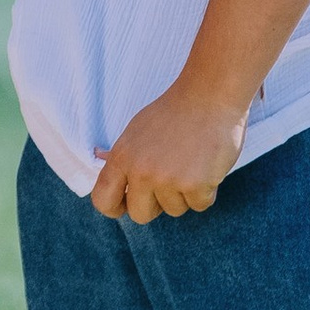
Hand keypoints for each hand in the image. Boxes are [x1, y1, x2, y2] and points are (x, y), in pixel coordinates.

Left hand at [90, 84, 248, 223]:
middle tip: (170, 181)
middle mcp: (141, 171)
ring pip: (174, 210)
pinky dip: (207, 190)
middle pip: (140, 214)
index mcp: (122, 157)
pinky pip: (200, 205)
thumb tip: (100, 158)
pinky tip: (208, 165)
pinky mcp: (195, 185)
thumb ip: (123, 153)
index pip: (103, 200)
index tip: (127, 205)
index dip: (115, 208)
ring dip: (185, 194)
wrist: (210, 95)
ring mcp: (168, 180)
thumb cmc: (175, 112)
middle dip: (156, 205)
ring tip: (191, 163)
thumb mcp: (138, 129)